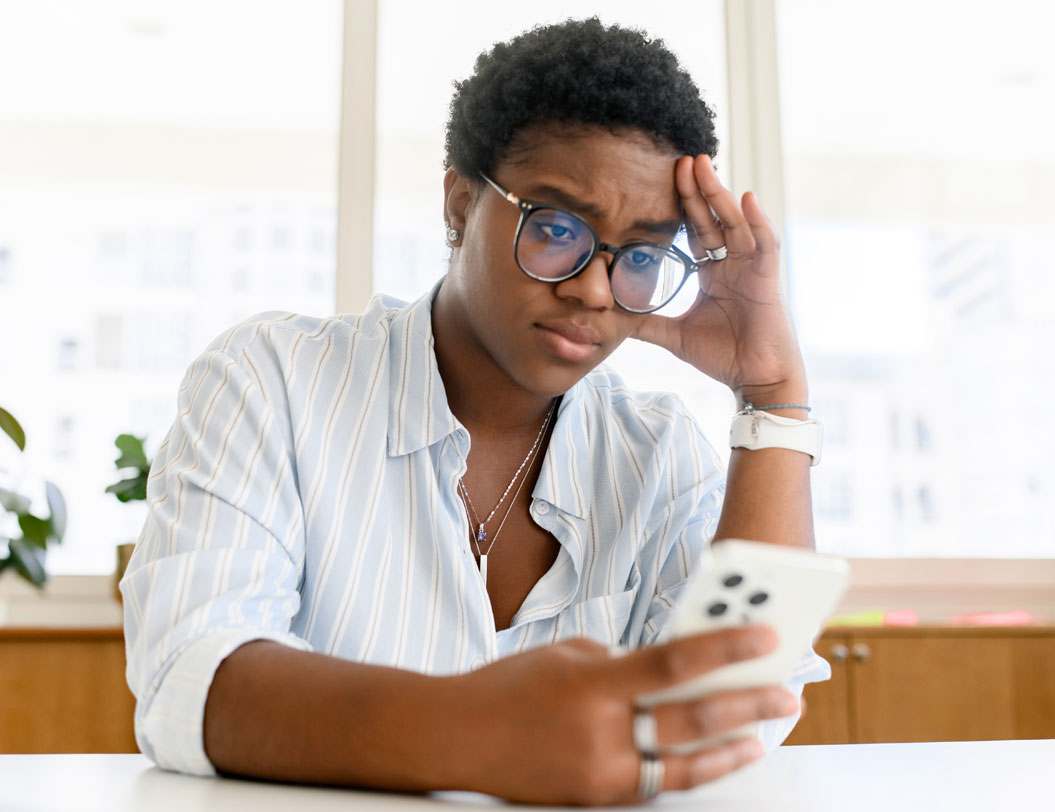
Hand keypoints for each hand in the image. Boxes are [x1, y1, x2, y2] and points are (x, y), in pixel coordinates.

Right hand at [448, 626, 799, 804]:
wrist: (455, 739)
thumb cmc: (504, 688)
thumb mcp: (564, 654)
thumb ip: (618, 663)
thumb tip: (663, 673)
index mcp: (591, 684)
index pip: (674, 664)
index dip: (725, 648)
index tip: (765, 637)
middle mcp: (600, 733)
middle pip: (691, 720)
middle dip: (747, 706)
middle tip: (784, 695)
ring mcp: (599, 773)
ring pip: (682, 765)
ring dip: (730, 750)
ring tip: (762, 737)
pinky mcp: (595, 799)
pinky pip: (652, 782)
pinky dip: (686, 769)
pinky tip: (711, 759)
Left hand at [632, 155, 806, 405]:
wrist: (756, 379)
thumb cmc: (723, 356)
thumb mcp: (674, 335)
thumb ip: (646, 324)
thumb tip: (609, 318)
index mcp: (712, 273)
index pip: (695, 231)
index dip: (681, 207)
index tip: (663, 180)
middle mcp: (732, 264)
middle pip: (713, 219)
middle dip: (697, 189)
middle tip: (681, 159)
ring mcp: (751, 268)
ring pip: (735, 223)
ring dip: (720, 194)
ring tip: (704, 166)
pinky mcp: (768, 279)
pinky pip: (765, 244)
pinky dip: (758, 222)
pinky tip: (747, 199)